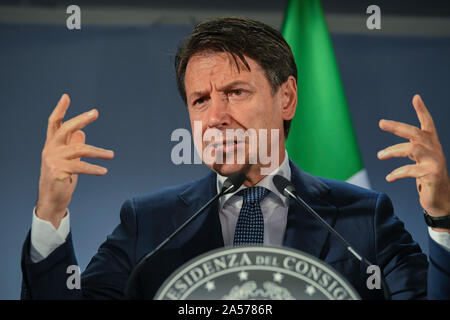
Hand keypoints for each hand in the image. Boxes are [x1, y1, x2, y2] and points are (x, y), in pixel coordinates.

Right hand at [36, 94, 113, 227]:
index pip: (54, 124)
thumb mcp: (69, 162)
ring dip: (98, 151)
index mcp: (52, 145)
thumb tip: (82, 133)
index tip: (66, 96)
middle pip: (65, 129)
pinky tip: (104, 170)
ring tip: (111, 155)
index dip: (60, 110)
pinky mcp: (58, 171)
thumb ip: (73, 147)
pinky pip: (81, 167)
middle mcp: (50, 150)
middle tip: (95, 112)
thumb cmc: (61, 180)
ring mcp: (53, 160)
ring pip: (79, 149)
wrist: (51, 202)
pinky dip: (94, 168)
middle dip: (81, 119)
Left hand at [377, 94, 449, 230]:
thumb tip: (386, 151)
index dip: (422, 111)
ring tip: (380, 155)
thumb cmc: (427, 180)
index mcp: (432, 145)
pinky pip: (410, 170)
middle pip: (415, 133)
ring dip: (392, 151)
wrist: (441, 201)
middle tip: (381, 123)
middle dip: (397, 127)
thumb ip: (411, 152)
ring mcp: (435, 162)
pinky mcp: (432, 174)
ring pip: (411, 149)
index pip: (428, 124)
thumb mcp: (420, 163)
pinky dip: (397, 173)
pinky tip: (389, 178)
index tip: (416, 97)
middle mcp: (435, 150)